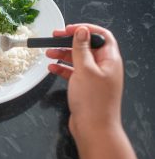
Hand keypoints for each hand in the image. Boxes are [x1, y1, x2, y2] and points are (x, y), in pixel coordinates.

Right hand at [46, 24, 123, 140]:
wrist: (93, 129)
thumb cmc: (93, 101)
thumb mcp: (85, 70)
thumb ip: (81, 49)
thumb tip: (81, 31)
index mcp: (109, 60)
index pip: (101, 36)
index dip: (85, 29)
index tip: (67, 29)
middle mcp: (104, 67)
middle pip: (86, 47)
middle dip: (69, 42)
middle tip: (53, 38)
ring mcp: (94, 78)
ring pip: (78, 60)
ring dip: (63, 55)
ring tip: (48, 53)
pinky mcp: (85, 87)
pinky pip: (73, 73)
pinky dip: (62, 69)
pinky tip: (52, 68)